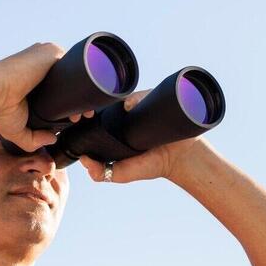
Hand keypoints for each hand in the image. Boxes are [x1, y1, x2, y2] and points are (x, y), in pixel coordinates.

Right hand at [0, 42, 95, 151]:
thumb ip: (33, 139)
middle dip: (80, 99)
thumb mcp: (17, 130)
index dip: (70, 104)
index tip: (75, 118)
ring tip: (84, 110)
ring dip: (83, 89)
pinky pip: (75, 61)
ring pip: (73, 72)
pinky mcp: (50, 51)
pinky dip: (83, 75)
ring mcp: (46, 56)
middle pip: (69, 80)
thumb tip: (52, 140)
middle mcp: (40, 65)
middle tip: (82, 117)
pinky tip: (86, 93)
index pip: (59, 88)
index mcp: (34, 79)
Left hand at [77, 89, 206, 183]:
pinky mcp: (155, 100)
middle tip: (94, 111)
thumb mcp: (122, 173)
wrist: (182, 158)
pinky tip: (131, 106)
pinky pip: (144, 92)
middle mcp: (126, 113)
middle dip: (99, 101)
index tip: (83, 117)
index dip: (87, 112)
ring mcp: (140, 105)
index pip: (96, 114)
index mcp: (116, 126)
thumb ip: (101, 173)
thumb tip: (83, 159)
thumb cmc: (153, 165)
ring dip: (116, 95)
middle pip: (107, 100)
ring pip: (123, 94)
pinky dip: (136, 96)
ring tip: (119, 109)